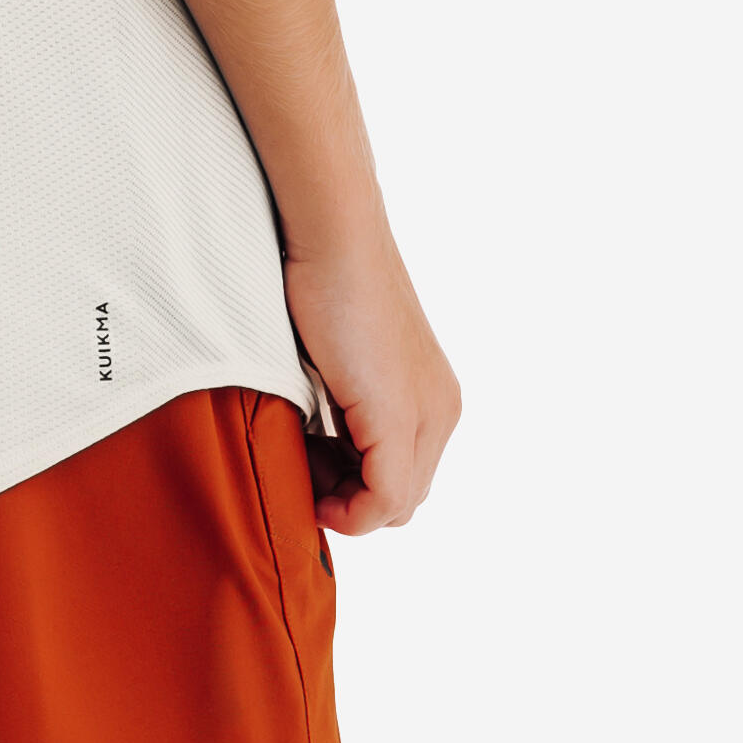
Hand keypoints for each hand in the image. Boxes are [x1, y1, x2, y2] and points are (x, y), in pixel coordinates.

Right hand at [284, 224, 461, 534]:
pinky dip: (347, 507)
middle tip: (300, 465)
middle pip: (402, 496)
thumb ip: (347, 405)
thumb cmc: (323, 280)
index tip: (307, 464)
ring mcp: (425, 415)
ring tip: (301, 462)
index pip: (404, 476)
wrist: (333, 234)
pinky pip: (383, 499)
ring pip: (395, 503)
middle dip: (350, 496)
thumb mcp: (344, 359)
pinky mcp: (396, 416)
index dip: (354, 488)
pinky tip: (308, 477)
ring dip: (344, 499)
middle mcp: (442, 410)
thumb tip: (318, 453)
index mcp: (434, 395)